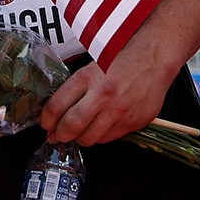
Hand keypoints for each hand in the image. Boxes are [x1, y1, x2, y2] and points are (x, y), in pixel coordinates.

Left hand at [38, 57, 174, 146]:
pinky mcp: (133, 122)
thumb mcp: (91, 67)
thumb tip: (55, 114)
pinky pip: (108, 138)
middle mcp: (103, 95)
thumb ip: (74, 90)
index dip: (46, 120)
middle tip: (58, 135)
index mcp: (87, 78)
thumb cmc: (120, 62)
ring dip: (80, 138)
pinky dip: (99, 136)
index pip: (56, 107)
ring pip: (89, 138)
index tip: (46, 123)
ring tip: (80, 131)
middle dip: (59, 135)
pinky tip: (99, 127)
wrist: (153, 61)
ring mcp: (119, 111)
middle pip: (70, 127)